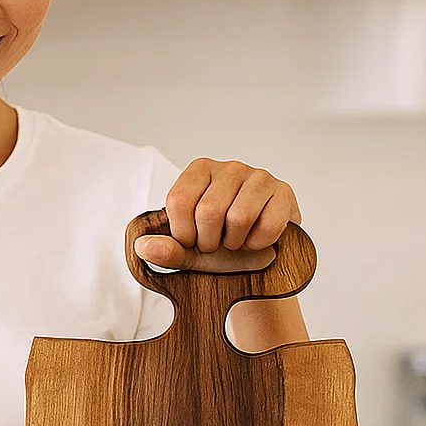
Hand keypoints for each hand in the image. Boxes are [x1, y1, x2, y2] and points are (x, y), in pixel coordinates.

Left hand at [134, 158, 301, 272]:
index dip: (183, 233)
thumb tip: (141, 246)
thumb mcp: (188, 252)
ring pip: (238, 217)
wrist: (259, 258)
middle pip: (209, 211)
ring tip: (236, 241)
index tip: (192, 241)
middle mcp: (229, 167)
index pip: (179, 201)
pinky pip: (267, 225)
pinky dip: (259, 244)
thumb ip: (166, 250)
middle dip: (210, 241)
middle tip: (217, 244)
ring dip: (235, 243)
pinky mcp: (284, 192)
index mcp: (199, 170)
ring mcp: (259, 176)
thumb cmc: (221, 247)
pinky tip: (257, 240)